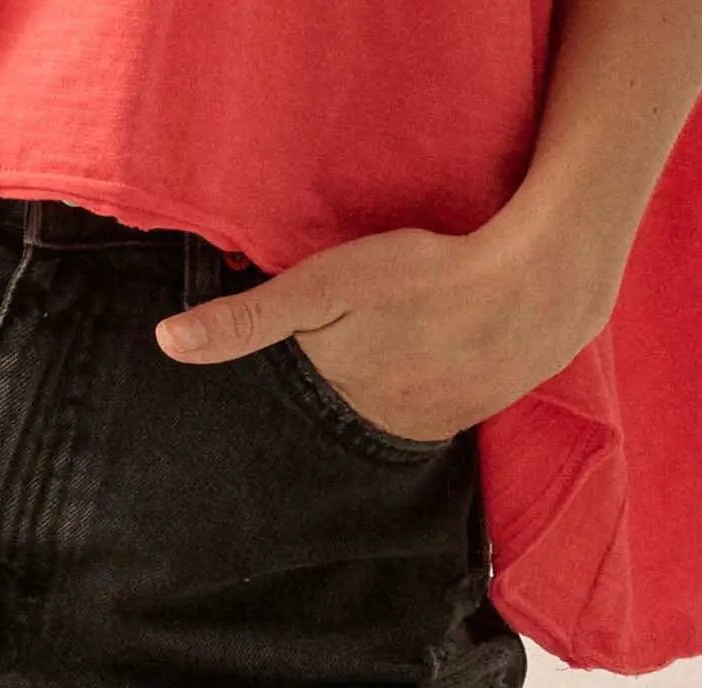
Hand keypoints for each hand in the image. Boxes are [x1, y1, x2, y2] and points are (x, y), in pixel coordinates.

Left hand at [154, 216, 614, 442]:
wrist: (533, 290)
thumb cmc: (421, 277)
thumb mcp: (323, 287)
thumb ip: (246, 318)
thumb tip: (167, 343)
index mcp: (334, 396)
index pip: (284, 397)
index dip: (275, 370)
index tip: (264, 362)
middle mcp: (377, 425)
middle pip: (329, 407)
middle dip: (321, 384)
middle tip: (333, 338)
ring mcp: (427, 423)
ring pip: (375, 409)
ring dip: (369, 384)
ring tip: (373, 344)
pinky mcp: (469, 409)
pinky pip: (422, 404)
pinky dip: (412, 382)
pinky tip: (417, 351)